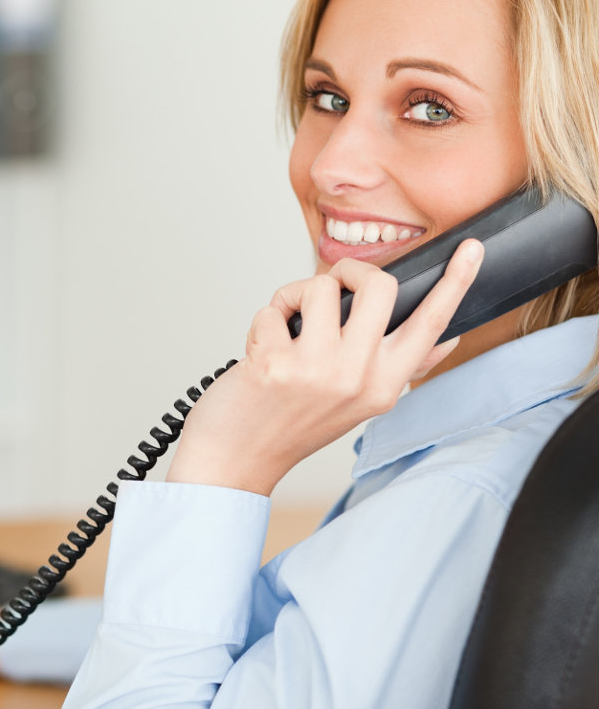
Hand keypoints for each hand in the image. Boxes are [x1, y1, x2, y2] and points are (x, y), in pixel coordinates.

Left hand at [167, 240, 483, 495]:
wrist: (237, 459)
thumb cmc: (292, 423)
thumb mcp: (358, 403)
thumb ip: (398, 369)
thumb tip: (445, 338)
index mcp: (385, 386)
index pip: (431, 326)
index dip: (455, 284)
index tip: (472, 250)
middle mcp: (358, 379)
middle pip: (379, 287)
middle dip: (349, 270)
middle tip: (331, 282)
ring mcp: (318, 371)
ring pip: (320, 286)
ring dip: (295, 295)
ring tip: (286, 324)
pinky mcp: (276, 364)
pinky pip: (274, 308)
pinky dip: (263, 321)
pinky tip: (260, 350)